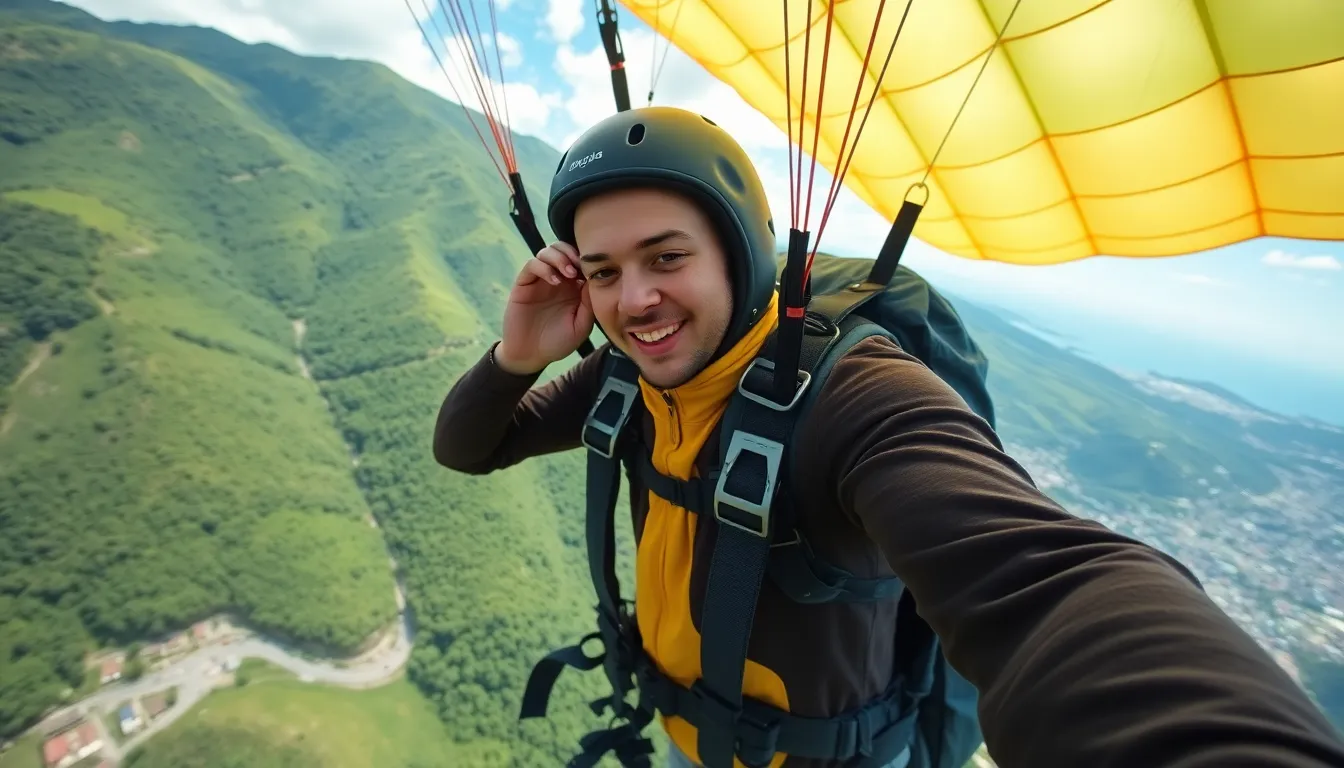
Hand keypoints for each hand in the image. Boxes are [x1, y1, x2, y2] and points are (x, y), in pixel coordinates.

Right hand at [496, 242, 594, 374]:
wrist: (530, 355)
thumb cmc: (558, 342)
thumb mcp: (582, 325)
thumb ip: (589, 303)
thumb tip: (594, 278)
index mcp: (573, 286)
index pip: (579, 260)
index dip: (587, 259)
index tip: (595, 268)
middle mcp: (556, 279)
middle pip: (562, 248)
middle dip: (572, 252)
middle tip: (580, 266)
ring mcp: (539, 280)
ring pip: (547, 252)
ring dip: (559, 257)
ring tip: (569, 274)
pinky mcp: (523, 284)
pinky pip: (532, 265)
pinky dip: (544, 268)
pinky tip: (555, 281)